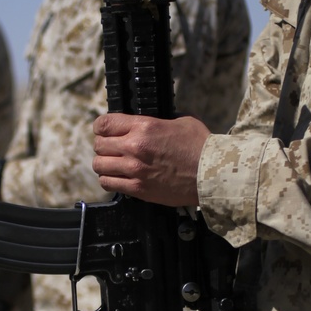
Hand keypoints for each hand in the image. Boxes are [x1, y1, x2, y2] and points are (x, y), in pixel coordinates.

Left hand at [92, 113, 208, 206]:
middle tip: (111, 148)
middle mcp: (134, 147)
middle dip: (103, 145)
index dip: (101, 127)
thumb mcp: (180, 121)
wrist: (211, 174)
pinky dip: (110, 180)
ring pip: (99, 165)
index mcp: (144, 127)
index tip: (103, 130)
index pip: (104, 124)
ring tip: (113, 164)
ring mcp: (134, 170)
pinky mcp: (138, 189)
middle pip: (99, 145)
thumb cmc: (200, 146)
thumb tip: (147, 122)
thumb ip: (157, 121)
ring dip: (104, 163)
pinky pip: (109, 184)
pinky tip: (118, 178)